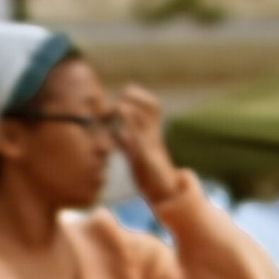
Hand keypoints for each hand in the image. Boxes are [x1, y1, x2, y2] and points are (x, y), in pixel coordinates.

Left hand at [114, 85, 180, 203]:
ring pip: (145, 124)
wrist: (162, 189)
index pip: (152, 108)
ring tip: (119, 105)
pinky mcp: (146, 160)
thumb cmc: (148, 170)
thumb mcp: (135, 153)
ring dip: (131, 113)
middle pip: (152, 110)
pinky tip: (119, 131)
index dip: (141, 96)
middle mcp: (153, 136)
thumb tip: (116, 132)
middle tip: (125, 91)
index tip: (128, 89)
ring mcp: (151, 146)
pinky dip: (129, 136)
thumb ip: (126, 141)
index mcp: (152, 132)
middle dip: (138, 98)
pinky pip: (139, 145)